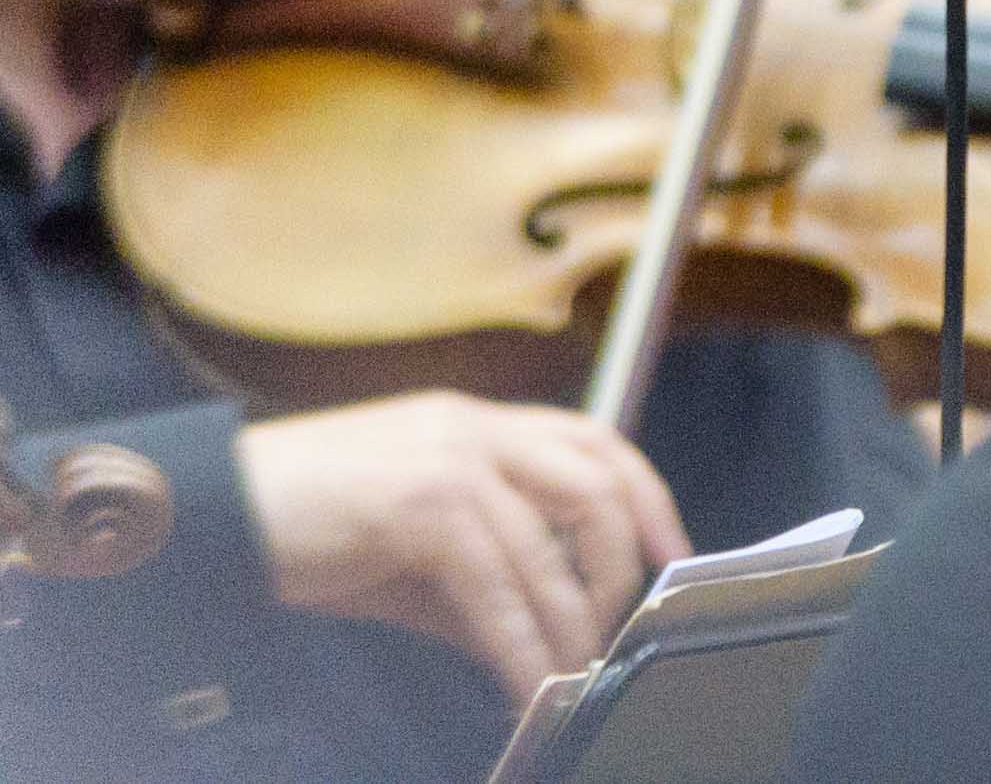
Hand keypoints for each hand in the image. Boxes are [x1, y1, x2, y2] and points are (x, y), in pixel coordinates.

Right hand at [241, 391, 682, 693]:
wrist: (202, 513)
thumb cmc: (296, 525)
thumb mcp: (401, 549)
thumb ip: (474, 581)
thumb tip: (533, 637)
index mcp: (474, 424)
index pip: (594, 442)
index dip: (645, 497)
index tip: (669, 553)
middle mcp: (473, 430)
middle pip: (596, 485)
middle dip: (618, 566)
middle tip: (612, 628)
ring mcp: (448, 464)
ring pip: (548, 547)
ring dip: (570, 623)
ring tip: (571, 674)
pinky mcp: (418, 510)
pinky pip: (495, 590)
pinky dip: (520, 646)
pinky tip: (527, 684)